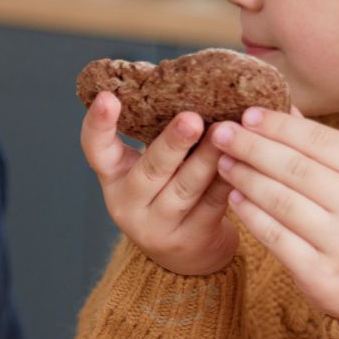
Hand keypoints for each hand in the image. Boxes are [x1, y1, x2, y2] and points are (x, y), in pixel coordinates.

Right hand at [81, 91, 239, 275]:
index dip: (98, 125)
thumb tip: (191, 81)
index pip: (96, 149)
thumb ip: (159, 134)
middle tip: (191, 119)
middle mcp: (128, 204)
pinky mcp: (190, 239)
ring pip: (184, 188)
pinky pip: (212, 203)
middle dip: (172, 144)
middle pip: (149, 171)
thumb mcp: (153, 167)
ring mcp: (157, 227)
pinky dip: (228, 177)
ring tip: (225, 133)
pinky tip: (242, 158)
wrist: (187, 256)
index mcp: (114, 176)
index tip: (107, 97)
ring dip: (207, 158)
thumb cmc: (170, 191)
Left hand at [213, 107, 338, 320]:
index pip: (320, 141)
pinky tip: (233, 197)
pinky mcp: (319, 272)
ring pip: (281, 200)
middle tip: (221, 133)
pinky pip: (275, 236)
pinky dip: (250, 214)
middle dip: (253, 147)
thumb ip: (327, 150)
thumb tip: (286, 108)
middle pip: (296, 168)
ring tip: (223, 162)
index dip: (280, 126)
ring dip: (246, 178)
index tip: (247, 114)